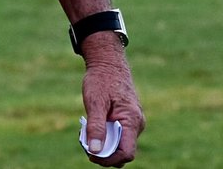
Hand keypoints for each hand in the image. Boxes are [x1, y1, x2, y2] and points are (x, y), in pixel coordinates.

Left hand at [81, 37, 144, 165]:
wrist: (108, 63)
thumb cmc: (102, 80)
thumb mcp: (95, 102)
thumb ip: (96, 127)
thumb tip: (94, 151)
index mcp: (132, 120)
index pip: (127, 153)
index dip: (109, 159)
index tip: (91, 155)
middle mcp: (137, 124)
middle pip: (123, 152)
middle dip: (104, 154)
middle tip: (85, 143)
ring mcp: (134, 123)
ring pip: (120, 146)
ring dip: (104, 146)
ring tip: (87, 135)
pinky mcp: (128, 121)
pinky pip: (119, 137)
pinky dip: (106, 138)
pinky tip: (93, 128)